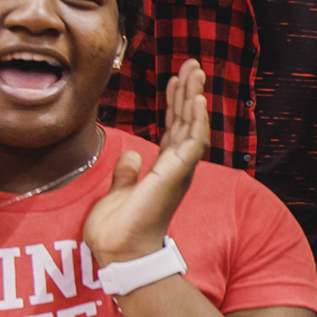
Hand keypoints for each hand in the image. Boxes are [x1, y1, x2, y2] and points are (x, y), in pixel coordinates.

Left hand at [86, 59, 209, 264]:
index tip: (174, 80)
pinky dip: (197, 120)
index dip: (176, 103)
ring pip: (193, 126)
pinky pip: (193, 142)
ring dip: (195, 97)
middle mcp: (176, 168)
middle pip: (187, 121)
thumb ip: (127, 173)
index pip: (174, 129)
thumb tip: (131, 154)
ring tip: (196, 72)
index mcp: (164, 170)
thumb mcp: (118, 192)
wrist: (118, 251)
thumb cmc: (119, 230)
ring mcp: (179, 171)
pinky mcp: (177, 175)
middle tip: (192, 65)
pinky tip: (197, 99)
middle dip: (189, 91)